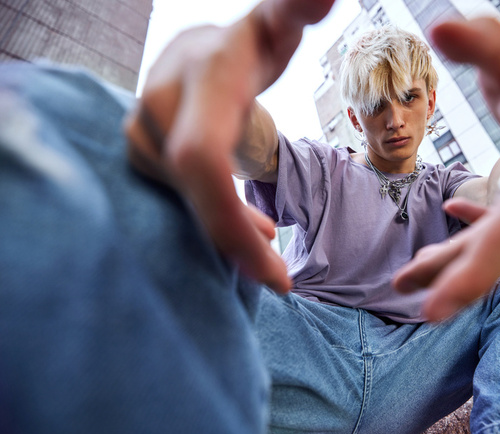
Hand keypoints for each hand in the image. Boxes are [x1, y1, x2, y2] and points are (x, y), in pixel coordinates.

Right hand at [125, 0, 334, 292]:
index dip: (230, 219)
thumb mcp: (277, 24)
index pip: (202, 160)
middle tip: (280, 279)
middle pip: (194, 191)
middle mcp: (160, 108)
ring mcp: (142, 132)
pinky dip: (214, 219)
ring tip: (269, 251)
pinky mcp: (139, 153)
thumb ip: (296, 9)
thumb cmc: (248, 44)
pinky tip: (247, 231)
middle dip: (235, 243)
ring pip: (185, 200)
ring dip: (227, 232)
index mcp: (201, 82)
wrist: (195, 53)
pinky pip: (177, 199)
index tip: (275, 269)